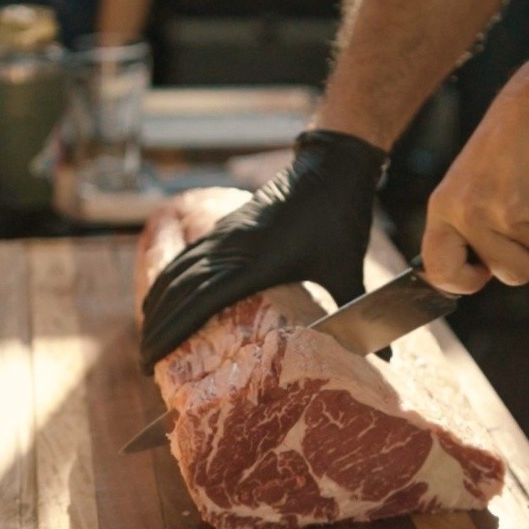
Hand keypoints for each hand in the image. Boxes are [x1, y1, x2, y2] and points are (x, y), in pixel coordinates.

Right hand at [139, 130, 387, 372]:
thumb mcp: (348, 271)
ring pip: (178, 269)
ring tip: (146, 331)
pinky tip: (164, 286)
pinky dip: (170, 273)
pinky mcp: (229, 224)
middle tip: (143, 362)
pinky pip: (189, 252)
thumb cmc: (340, 218)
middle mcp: (230, 249)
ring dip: (158, 301)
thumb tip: (386, 362)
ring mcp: (225, 233)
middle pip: (179, 291)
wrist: (331, 165)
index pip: (197, 304)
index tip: (149, 360)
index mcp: (254, 265)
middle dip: (157, 327)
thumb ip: (357, 316)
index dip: (170, 333)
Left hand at [421, 38, 528, 293]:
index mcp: (445, 207)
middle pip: (510, 274)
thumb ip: (469, 225)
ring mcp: (510, 211)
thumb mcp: (471, 180)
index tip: (481, 273)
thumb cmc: (516, 138)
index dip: (463, 282)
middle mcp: (472, 213)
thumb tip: (477, 272)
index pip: (440, 270)